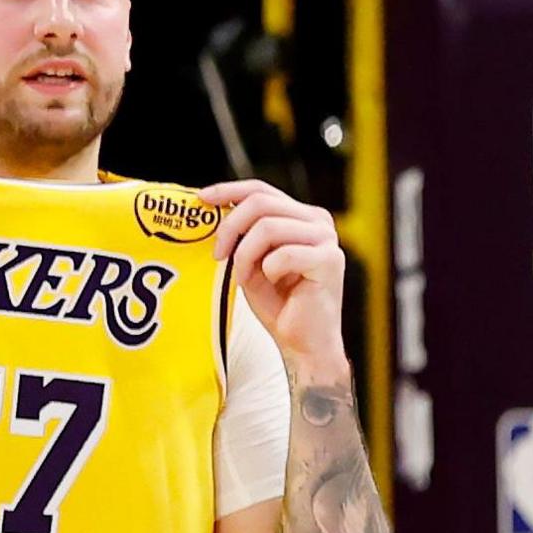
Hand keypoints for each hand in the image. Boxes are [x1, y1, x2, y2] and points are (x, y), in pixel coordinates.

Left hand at [199, 179, 344, 367]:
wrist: (302, 343)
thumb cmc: (279, 304)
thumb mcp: (253, 261)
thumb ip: (243, 234)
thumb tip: (214, 209)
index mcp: (301, 215)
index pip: (262, 190)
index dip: (229, 191)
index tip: (202, 198)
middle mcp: (318, 220)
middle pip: (261, 203)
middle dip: (231, 227)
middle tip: (217, 254)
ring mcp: (327, 239)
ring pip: (268, 226)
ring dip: (246, 255)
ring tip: (244, 277)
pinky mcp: (329, 260)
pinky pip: (282, 254)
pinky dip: (267, 270)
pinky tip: (270, 283)